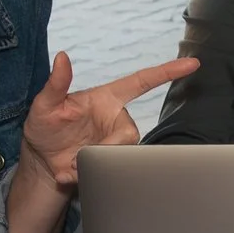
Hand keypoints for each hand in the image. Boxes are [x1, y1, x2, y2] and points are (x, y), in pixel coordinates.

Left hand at [21, 52, 198, 194]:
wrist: (41, 160)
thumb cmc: (44, 127)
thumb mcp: (44, 105)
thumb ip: (56, 83)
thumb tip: (62, 57)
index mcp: (107, 99)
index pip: (142, 81)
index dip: (167, 72)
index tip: (191, 64)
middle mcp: (117, 119)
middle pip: (131, 134)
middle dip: (109, 147)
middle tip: (82, 154)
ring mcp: (116, 141)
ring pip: (123, 155)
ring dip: (94, 163)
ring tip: (71, 164)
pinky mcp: (113, 161)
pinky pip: (112, 171)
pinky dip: (85, 175)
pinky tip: (68, 173)